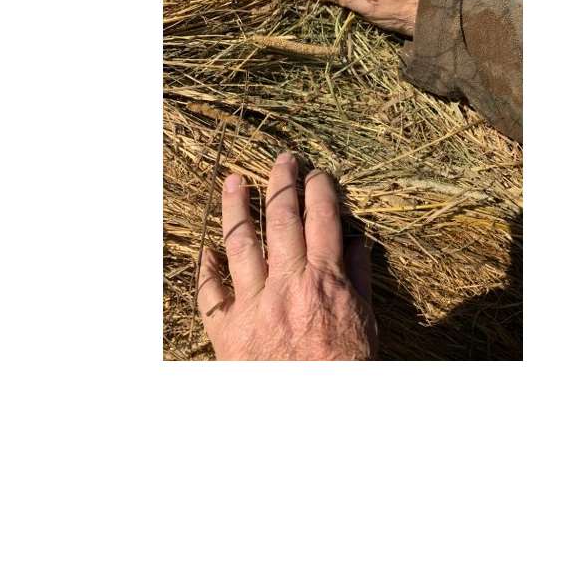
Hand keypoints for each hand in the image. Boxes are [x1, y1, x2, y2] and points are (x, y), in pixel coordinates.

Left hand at [197, 152, 377, 359]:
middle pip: (283, 220)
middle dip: (282, 184)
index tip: (316, 174)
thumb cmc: (346, 371)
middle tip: (282, 160)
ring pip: (240, 243)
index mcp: (325, 280)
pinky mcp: (227, 331)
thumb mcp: (366, 324)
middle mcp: (287, 284)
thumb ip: (360, 281)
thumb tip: (357, 244)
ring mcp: (253, 305)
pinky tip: (205, 249)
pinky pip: (210, 293)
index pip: (322, 219)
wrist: (313, 413)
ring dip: (236, 208)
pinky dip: (206, 269)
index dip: (319, 190)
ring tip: (233, 181)